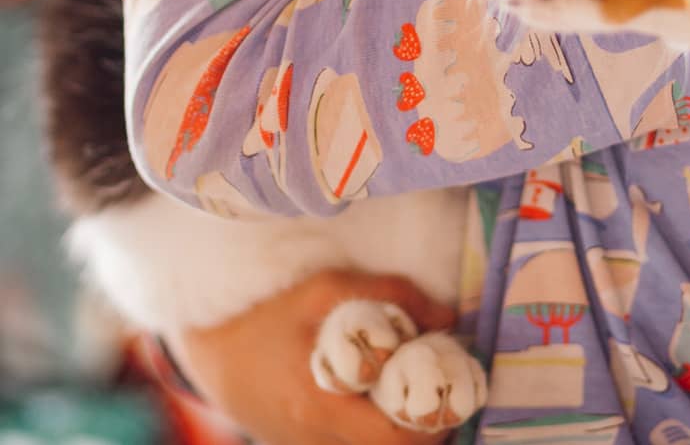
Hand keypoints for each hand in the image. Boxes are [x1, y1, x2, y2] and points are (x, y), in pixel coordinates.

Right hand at [171, 269, 457, 444]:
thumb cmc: (272, 311)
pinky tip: (380, 399)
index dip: (432, 421)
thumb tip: (450, 316)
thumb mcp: (329, 287)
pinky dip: (372, 430)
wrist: (211, 347)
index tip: (450, 390)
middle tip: (441, 391)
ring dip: (399, 431)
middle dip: (423, 429)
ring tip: (413, 392)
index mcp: (319, 406)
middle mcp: (312, 440)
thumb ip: (393, 294)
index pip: (393, 440)